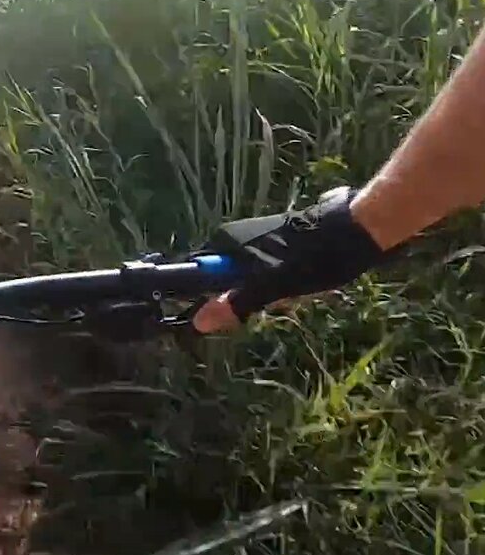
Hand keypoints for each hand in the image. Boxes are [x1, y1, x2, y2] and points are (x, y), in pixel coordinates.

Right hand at [192, 187, 392, 332]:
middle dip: (249, 295)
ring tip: (298, 291)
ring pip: (251, 277)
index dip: (215, 295)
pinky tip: (307, 281)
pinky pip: (269, 270)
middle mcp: (237, 235)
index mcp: (226, 240)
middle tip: (279, 299)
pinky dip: (284, 281)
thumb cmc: (312, 258)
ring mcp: (258, 237)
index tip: (238, 307)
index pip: (200, 273)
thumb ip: (235, 303)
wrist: (356, 232)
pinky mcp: (279, 240)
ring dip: (270, 290)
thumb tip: (198, 322)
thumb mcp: (271, 287)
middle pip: (228, 279)